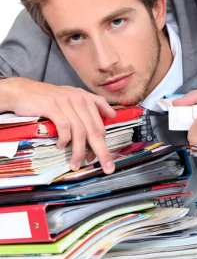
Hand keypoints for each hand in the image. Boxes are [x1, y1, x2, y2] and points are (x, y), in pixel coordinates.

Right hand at [1, 77, 115, 172]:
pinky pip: (65, 127)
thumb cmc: (48, 99)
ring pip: (80, 132)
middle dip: (102, 151)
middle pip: (94, 130)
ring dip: (79, 151)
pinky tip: (60, 146)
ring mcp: (66, 102)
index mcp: (86, 98)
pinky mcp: (52, 106)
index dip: (103, 144)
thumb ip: (92, 105)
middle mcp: (79, 98)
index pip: (101, 125)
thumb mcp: (72, 98)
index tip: (103, 159)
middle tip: (106, 167)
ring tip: (75, 163)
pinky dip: (64, 140)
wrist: (22, 90)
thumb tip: (112, 115)